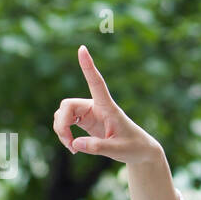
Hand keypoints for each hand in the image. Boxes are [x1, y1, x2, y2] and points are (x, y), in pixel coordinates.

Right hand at [52, 45, 163, 165]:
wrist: (139, 151)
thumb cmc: (134, 147)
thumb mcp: (119, 150)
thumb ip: (98, 147)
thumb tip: (75, 144)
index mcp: (108, 108)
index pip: (97, 83)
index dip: (88, 67)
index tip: (82, 48)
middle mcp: (96, 106)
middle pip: (67, 105)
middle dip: (61, 124)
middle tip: (70, 145)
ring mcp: (89, 113)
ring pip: (63, 113)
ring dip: (61, 130)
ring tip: (73, 149)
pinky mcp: (85, 121)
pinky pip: (65, 122)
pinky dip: (64, 134)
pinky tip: (73, 147)